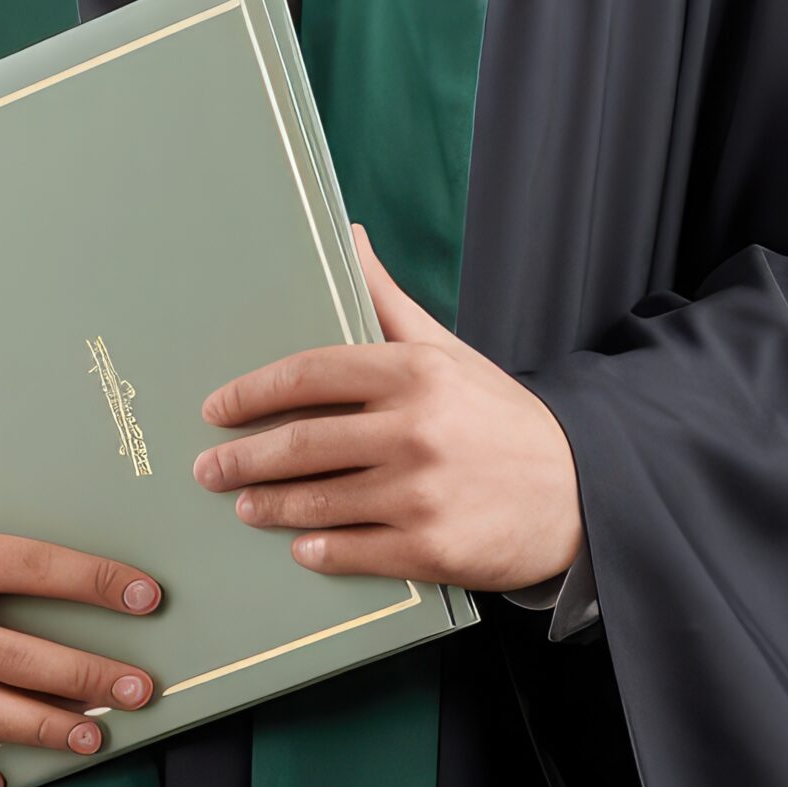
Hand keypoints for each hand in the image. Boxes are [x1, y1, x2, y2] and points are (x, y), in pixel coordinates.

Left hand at [192, 225, 583, 591]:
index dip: (252, 392)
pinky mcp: (432, 549)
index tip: (216, 409)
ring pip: (319, 503)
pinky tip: (300, 546)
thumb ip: (388, 299)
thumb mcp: (448, 349)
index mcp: (414, 372)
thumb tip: (347, 234)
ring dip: (270, 506)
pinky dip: (319, 550)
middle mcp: (415, 429)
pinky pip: (354, 552)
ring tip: (246, 506)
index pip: (309, 374)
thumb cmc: (499, 415)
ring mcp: (422, 493)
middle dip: (243, 459)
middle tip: (208, 469)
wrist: (579, 489)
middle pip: (303, 443)